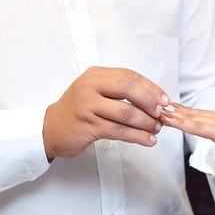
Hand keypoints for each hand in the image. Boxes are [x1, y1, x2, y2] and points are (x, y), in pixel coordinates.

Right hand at [43, 67, 169, 159]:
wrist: (51, 128)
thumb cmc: (77, 109)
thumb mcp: (94, 91)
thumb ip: (118, 90)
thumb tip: (152, 99)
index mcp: (95, 75)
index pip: (128, 76)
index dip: (149, 87)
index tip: (163, 98)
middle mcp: (90, 87)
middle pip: (128, 89)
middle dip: (149, 102)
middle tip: (161, 113)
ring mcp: (87, 107)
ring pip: (125, 113)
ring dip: (146, 122)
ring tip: (156, 128)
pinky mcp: (88, 126)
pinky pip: (119, 131)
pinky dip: (137, 136)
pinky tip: (147, 140)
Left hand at [160, 103, 214, 158]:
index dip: (200, 114)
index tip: (189, 111)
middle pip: (199, 114)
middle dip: (182, 111)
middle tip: (165, 105)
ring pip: (192, 118)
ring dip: (175, 115)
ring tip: (159, 111)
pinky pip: (194, 126)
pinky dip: (179, 122)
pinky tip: (167, 119)